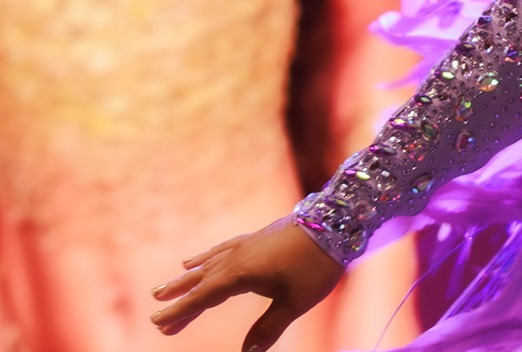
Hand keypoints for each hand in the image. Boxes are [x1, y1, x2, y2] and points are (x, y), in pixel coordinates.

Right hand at [150, 218, 342, 348]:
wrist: (338, 220)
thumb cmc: (317, 264)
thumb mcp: (295, 302)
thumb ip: (268, 328)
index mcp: (242, 273)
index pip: (204, 296)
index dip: (181, 311)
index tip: (157, 322)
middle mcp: (238, 256)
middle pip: (202, 281)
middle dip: (179, 298)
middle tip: (155, 313)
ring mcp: (247, 243)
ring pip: (209, 264)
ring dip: (187, 278)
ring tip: (165, 287)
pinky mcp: (258, 236)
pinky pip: (222, 248)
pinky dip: (206, 257)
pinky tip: (197, 259)